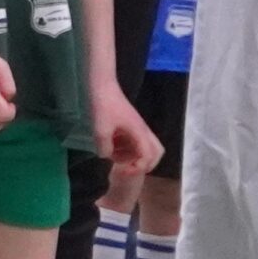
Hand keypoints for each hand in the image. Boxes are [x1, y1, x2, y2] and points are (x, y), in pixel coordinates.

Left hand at [92, 83, 163, 202]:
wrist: (102, 87)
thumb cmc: (103, 106)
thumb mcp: (100, 129)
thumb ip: (104, 148)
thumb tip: (107, 156)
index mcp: (139, 132)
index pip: (148, 156)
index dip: (137, 168)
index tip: (122, 171)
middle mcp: (143, 131)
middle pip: (157, 153)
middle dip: (145, 165)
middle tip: (128, 170)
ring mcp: (138, 128)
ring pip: (148, 149)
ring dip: (135, 158)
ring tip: (116, 159)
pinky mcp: (132, 126)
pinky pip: (137, 143)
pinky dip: (128, 151)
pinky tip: (112, 149)